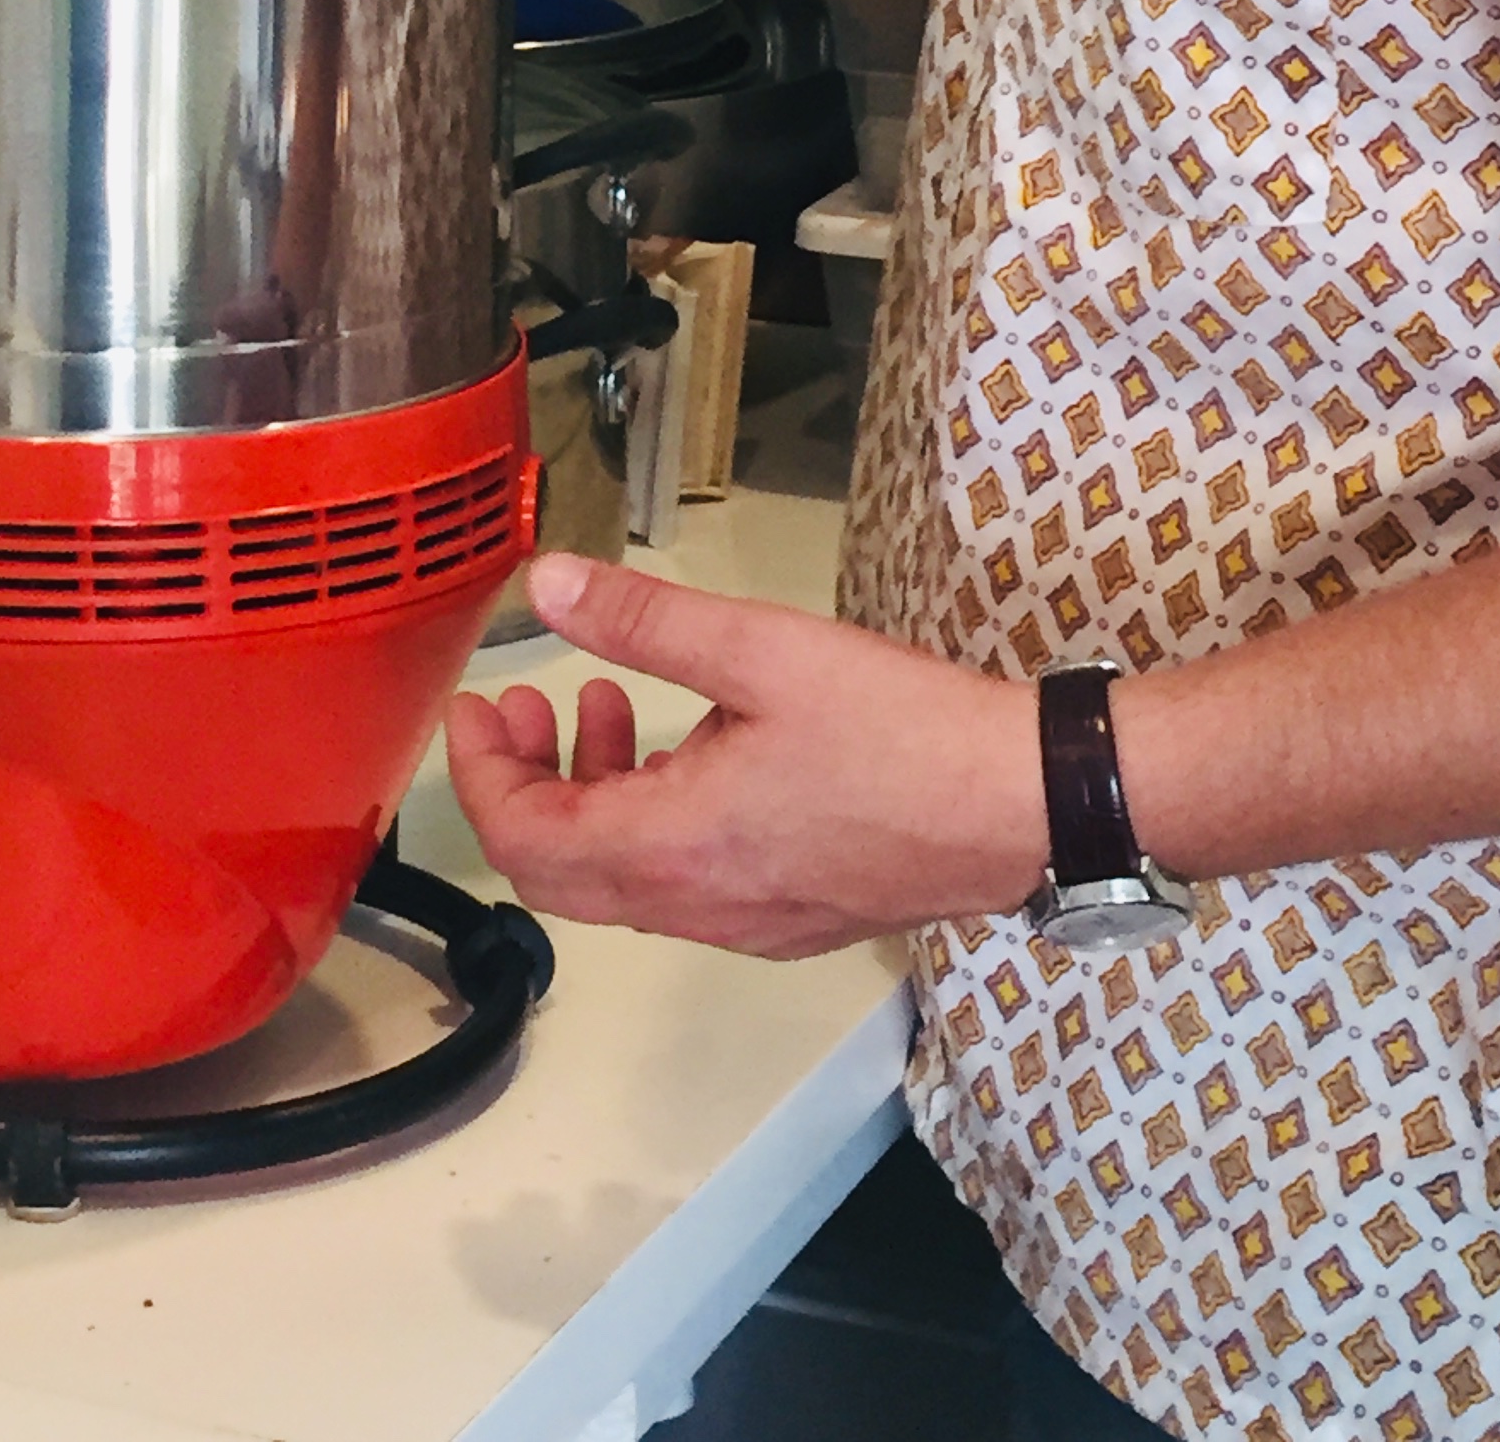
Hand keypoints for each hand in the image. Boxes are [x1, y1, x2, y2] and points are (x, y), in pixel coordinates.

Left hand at [445, 554, 1047, 956]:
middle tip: (523, 705)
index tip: (474, 707)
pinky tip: (695, 743)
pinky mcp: (793, 912)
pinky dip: (651, 815)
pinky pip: (684, 882)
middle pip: (559, 873)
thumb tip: (547, 581)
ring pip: (624, 878)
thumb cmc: (900, 730)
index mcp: (673, 847)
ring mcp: (748, 919)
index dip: (479, 774)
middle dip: (523, 784)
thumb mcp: (759, 650)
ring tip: (604, 702)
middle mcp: (699, 904)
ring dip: (591, 794)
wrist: (1025, 804)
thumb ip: (643, 619)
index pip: (523, 840)